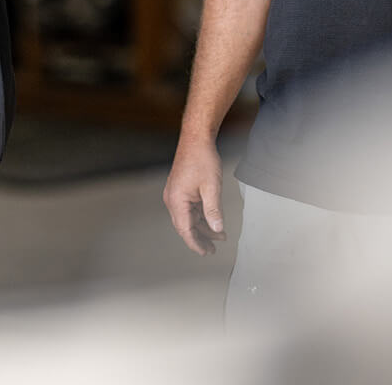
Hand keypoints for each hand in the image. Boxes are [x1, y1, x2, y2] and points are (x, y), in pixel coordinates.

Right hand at [163, 137, 226, 254]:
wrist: (197, 139)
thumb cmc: (202, 159)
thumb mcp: (212, 187)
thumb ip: (214, 211)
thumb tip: (217, 229)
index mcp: (177, 200)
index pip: (185, 230)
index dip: (196, 243)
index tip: (205, 253)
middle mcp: (172, 199)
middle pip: (185, 226)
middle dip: (200, 238)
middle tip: (213, 249)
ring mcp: (176, 195)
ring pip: (188, 218)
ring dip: (202, 227)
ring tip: (218, 236)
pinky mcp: (180, 190)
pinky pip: (190, 209)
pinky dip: (201, 216)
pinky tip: (213, 220)